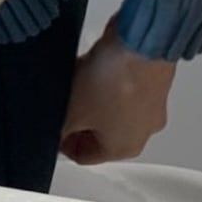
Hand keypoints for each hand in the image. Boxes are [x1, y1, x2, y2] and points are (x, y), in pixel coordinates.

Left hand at [60, 17, 176, 165]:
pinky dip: (104, 79)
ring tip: (73, 79)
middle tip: (59, 102)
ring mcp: (149, 106)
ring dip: (88, 96)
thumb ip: (58, 129)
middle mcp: (142, 132)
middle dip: (75, 118)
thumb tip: (51, 134)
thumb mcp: (71, 112)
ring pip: (109, 108)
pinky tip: (91, 64)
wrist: (140, 45)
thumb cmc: (114, 83)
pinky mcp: (151, 81)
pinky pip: (120, 86)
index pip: (85, 156)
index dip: (61, 144)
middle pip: (98, 133)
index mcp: (124, 149)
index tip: (49, 128)